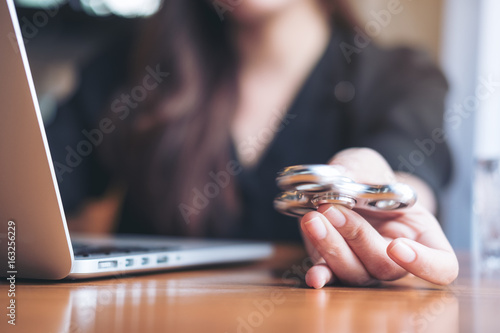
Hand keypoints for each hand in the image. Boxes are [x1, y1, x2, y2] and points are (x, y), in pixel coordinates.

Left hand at [300, 148, 458, 287]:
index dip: (425, 264)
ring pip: (355, 273)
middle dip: (357, 237)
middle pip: (385, 267)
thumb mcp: (371, 166)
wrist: (347, 185)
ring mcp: (365, 266)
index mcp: (422, 237)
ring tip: (313, 219)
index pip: (442, 266)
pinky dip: (322, 275)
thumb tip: (344, 178)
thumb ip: (363, 171)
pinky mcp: (336, 266)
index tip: (397, 246)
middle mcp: (396, 259)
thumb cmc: (370, 177)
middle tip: (331, 208)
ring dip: (331, 247)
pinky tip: (313, 276)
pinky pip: (331, 277)